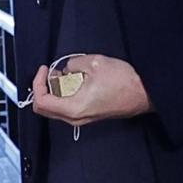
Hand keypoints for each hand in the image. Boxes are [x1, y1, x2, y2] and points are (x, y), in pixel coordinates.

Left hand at [30, 54, 150, 124]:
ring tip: (65, 74)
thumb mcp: (94, 63)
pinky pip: (67, 107)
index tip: (45, 69)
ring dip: (55, 90)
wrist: (144, 94)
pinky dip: (64, 94)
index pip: (40, 102)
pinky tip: (75, 80)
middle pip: (44, 108)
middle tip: (52, 72)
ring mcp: (82, 118)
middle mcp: (75, 118)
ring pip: (55, 108)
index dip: (37, 83)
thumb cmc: (124, 82)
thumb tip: (67, 69)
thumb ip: (73, 64)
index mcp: (73, 108)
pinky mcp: (89, 115)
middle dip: (44, 88)